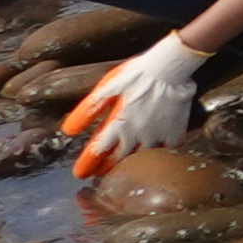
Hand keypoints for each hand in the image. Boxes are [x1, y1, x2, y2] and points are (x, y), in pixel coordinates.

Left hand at [64, 36, 208, 183]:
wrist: (171, 68)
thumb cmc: (136, 74)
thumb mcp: (106, 87)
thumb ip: (87, 111)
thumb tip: (68, 131)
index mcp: (117, 125)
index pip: (97, 152)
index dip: (86, 165)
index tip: (80, 174)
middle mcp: (136, 135)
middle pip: (117, 161)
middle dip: (105, 169)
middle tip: (98, 175)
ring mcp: (156, 136)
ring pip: (139, 160)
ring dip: (128, 166)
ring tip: (121, 170)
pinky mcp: (174, 132)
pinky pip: (164, 151)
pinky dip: (156, 157)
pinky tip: (152, 158)